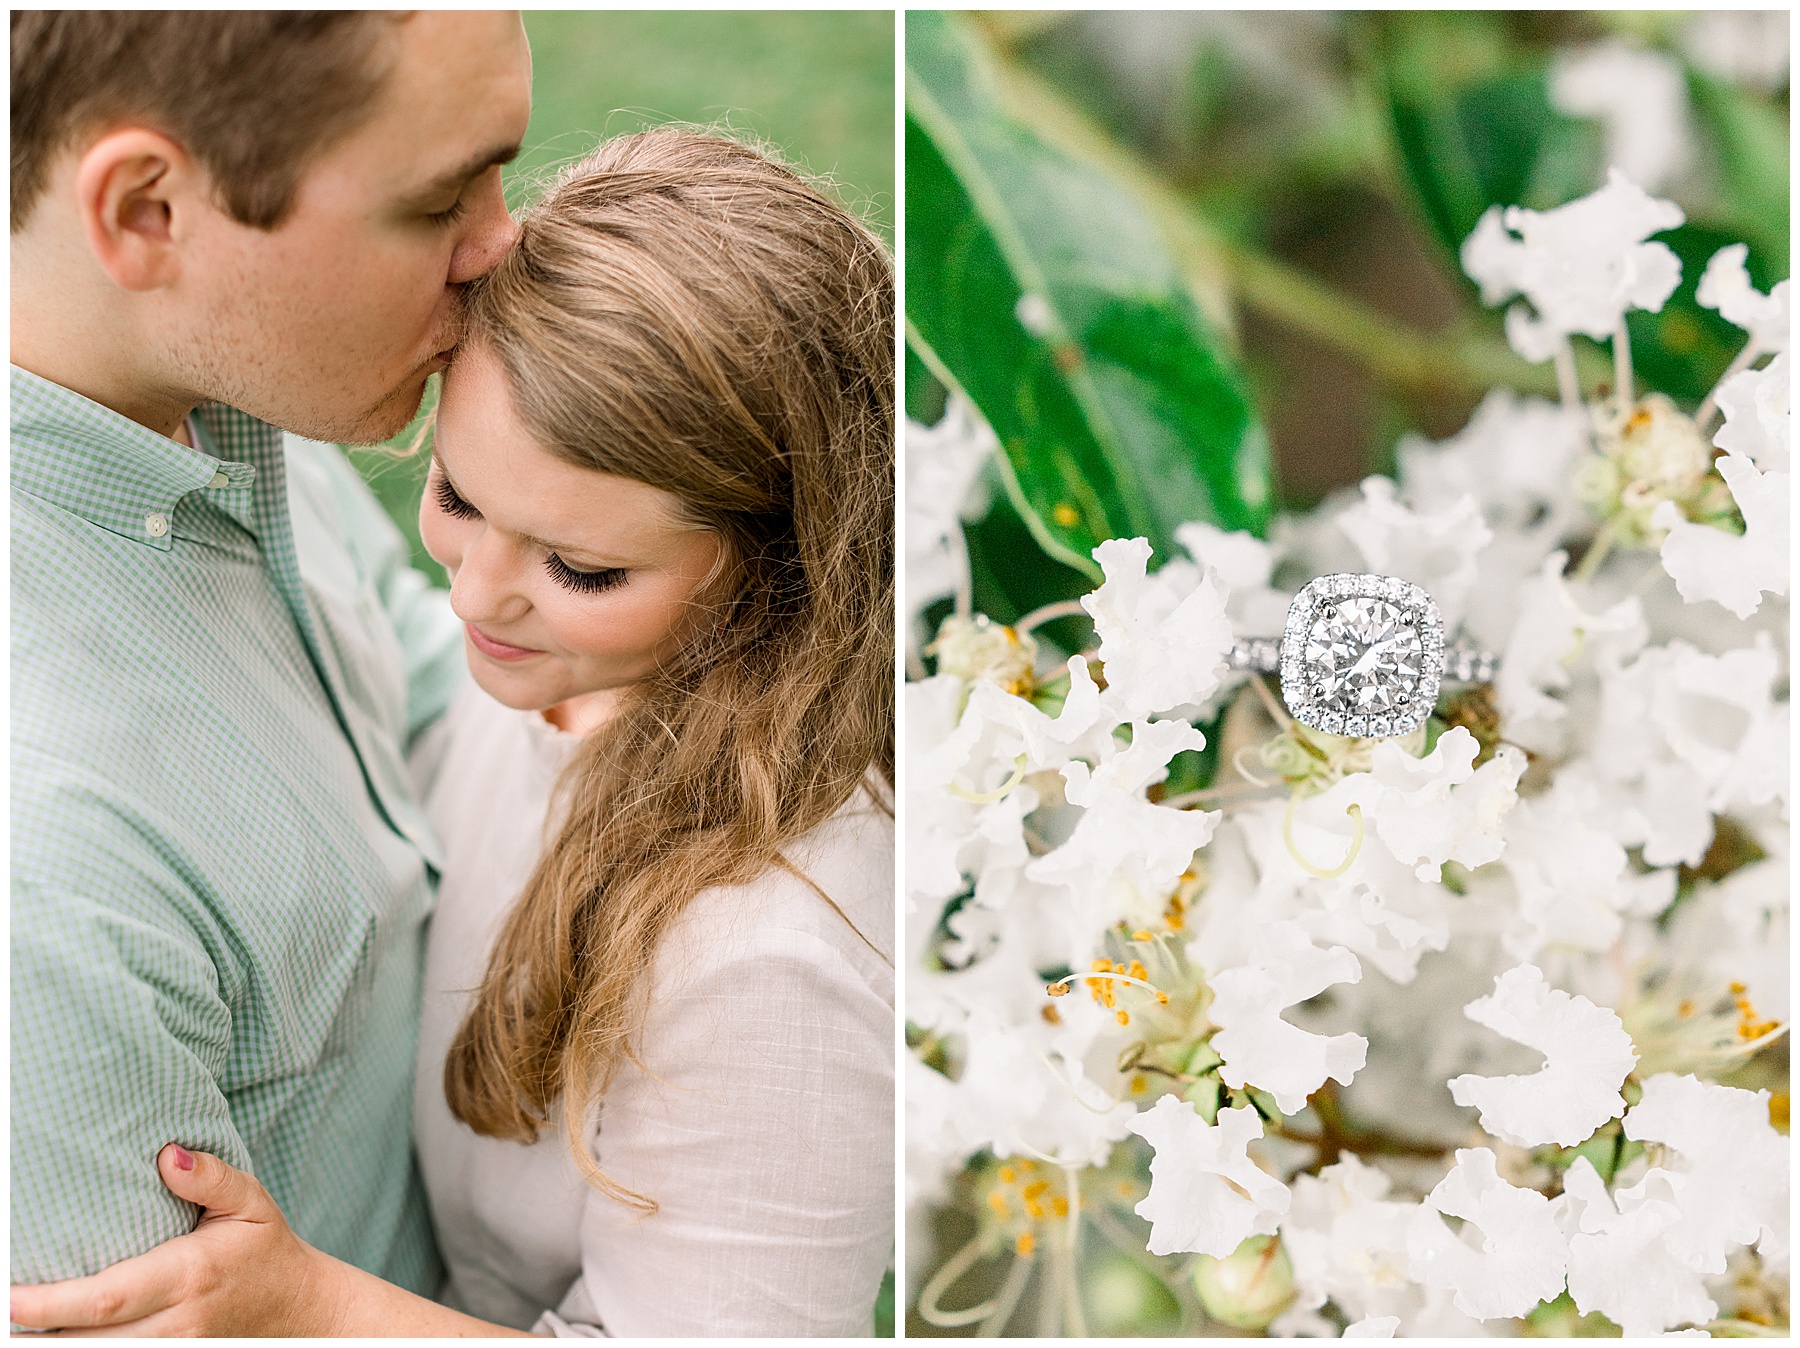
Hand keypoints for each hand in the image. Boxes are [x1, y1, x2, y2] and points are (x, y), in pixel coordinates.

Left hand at [9, 1144, 346, 1336]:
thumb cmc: (264, 1248)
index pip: (106, 1298)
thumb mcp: (251, 1200)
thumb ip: (211, 1176)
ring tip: (15, 1329)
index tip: (6, 1297)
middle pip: (88, 1343)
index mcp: (189, 1275)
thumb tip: (166, 1154)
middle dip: (34, 1336)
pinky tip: (56, 1339)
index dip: (49, 1305)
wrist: (301, 1310)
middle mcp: (178, 1322)